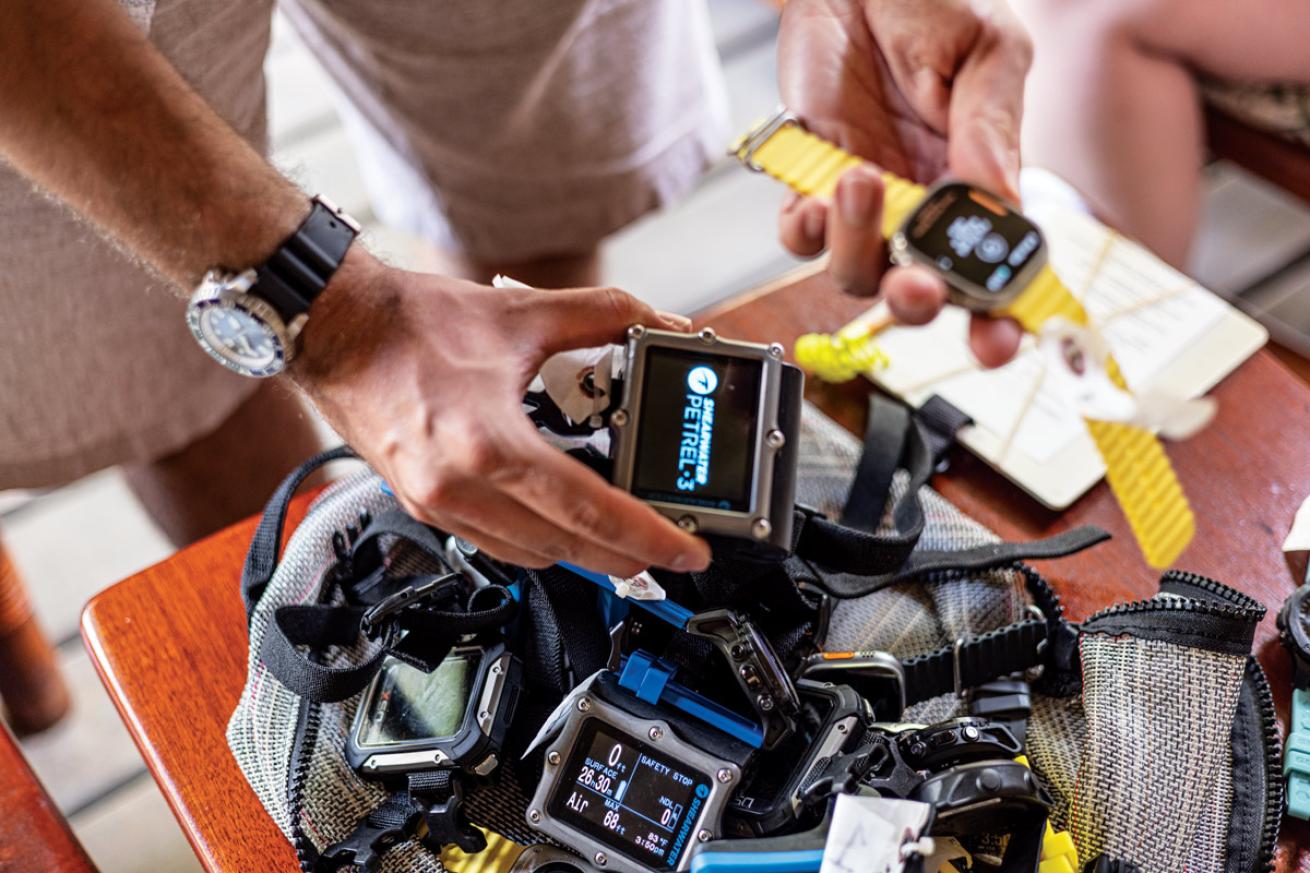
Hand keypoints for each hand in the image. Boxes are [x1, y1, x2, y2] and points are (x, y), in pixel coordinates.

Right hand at [291, 250, 712, 577]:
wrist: (335, 327)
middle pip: (566, 547)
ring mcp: (436, 504)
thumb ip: (605, 316)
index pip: (591, 510)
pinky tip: (559, 525)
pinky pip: (494, 545)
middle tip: (667, 554)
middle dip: (626, 558)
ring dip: (580, 553)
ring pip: (530, 555)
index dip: (648, 538)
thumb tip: (663, 324)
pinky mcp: (422, 505)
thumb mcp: (522, 313)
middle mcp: (460, 487)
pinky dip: (536, 542)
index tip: (687, 551)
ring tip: (622, 541)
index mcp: (490, 443)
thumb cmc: (411, 323)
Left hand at [776, 0, 1032, 365]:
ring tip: (861, 179)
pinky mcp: (811, 181)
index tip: (997, 341)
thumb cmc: (931, 2)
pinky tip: (817, 198)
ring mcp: (865, 201)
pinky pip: (801, 237)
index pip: (991, 272)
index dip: (996, 319)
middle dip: (918, 303)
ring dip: (857, 245)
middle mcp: (921, 207)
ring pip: (855, 272)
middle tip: (916, 284)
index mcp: (981, 183)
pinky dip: (805, 232)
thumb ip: (990, 128)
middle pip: (917, 293)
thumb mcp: (984, 51)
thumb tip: (999, 201)